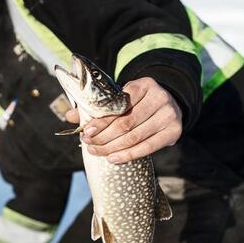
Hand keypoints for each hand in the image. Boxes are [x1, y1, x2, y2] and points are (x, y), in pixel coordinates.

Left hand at [64, 77, 182, 163]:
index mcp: (144, 84)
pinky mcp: (174, 131)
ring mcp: (169, 115)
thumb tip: (69, 116)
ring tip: (97, 151)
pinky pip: (148, 147)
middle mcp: (159, 97)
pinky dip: (128, 155)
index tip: (86, 131)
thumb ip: (97, 106)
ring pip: (135, 137)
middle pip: (126, 123)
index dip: (101, 121)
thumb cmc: (139, 103)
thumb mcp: (121, 99)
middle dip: (103, 137)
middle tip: (89, 144)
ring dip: (112, 147)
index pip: (119, 105)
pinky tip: (113, 158)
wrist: (169, 106)